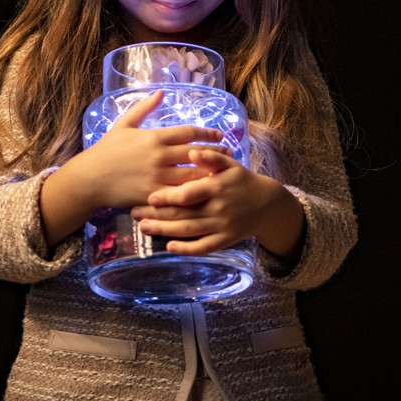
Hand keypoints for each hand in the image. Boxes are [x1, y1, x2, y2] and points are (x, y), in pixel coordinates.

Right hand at [39, 91, 228, 245]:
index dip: (208, 133)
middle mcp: (160, 156)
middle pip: (197, 154)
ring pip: (193, 176)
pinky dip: (195, 193)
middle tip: (229, 154)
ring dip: (210, 174)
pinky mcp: (154, 195)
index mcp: (155, 136)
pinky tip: (206, 193)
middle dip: (216, 154)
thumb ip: (143, 108)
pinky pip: (180, 195)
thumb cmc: (106, 150)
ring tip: (223, 174)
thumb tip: (161, 93)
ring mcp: (158, 177)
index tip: (219, 135)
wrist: (90, 179)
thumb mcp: (123, 124)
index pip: (190, 133)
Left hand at [131, 148, 305, 259]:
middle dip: (158, 215)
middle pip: (184, 213)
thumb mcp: (230, 164)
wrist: (266, 205)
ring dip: (165, 231)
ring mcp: (222, 226)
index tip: (149, 196)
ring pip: (189, 230)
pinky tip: (169, 247)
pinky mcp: (224, 240)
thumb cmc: (240, 180)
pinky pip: (204, 247)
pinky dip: (187, 249)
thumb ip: (211, 157)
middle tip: (135, 213)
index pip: (190, 193)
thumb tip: (192, 152)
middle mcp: (219, 208)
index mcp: (217, 186)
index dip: (169, 196)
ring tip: (143, 228)